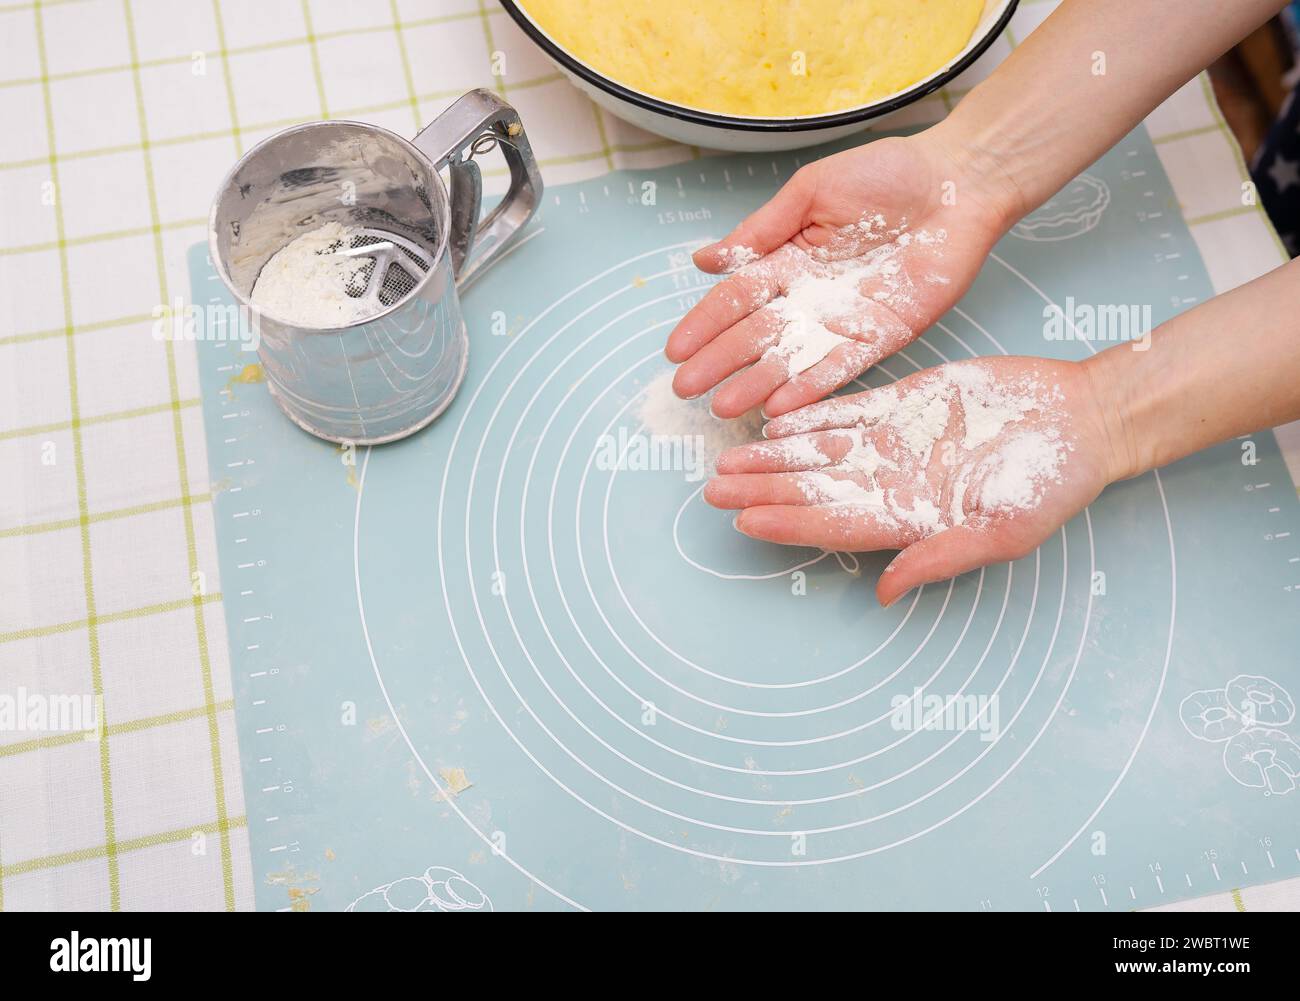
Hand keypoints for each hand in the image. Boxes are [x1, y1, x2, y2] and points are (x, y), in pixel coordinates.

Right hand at [665, 129, 1015, 419]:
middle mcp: (810, 298)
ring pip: (793, 360)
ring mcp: (844, 321)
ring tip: (725, 407)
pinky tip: (780, 407)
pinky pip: (843, 368)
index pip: (735, 299)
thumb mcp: (812, 190)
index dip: (704, 324)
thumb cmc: (888, 174)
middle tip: (686, 391)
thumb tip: (703, 260)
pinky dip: (812, 387)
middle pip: (755, 336)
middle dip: (720, 363)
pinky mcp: (883, 336)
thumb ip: (762, 229)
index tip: (674, 351)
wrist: (958, 183)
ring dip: (758, 384)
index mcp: (787, 260)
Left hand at [703, 357, 1116, 605]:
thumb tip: (883, 593)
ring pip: (820, 451)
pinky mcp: (906, 405)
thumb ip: (941, 557)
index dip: (787, 522)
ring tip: (727, 457)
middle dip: (762, 491)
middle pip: (814, 490)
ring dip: (773, 456)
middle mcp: (894, 485)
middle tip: (711, 490)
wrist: (1082, 420)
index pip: (835, 524)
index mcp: (911, 521)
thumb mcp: (1003, 531)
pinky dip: (810, 415)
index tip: (743, 519)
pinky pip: (848, 412)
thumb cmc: (1053, 484)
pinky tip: (772, 420)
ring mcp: (896, 444)